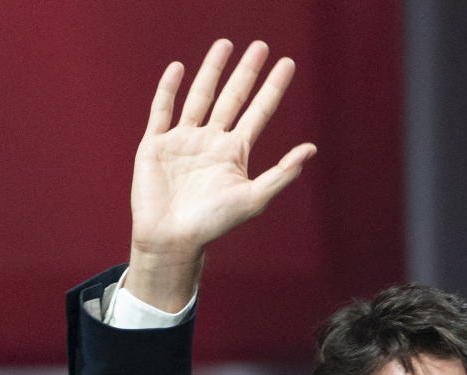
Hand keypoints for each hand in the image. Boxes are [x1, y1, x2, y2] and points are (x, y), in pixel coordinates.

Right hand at [126, 39, 316, 309]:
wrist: (172, 238)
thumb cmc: (214, 224)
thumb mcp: (253, 198)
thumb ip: (281, 173)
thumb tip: (311, 149)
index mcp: (234, 153)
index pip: (259, 112)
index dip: (273, 88)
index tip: (288, 63)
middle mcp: (211, 142)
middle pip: (232, 97)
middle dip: (246, 72)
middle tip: (260, 45)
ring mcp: (183, 141)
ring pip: (200, 96)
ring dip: (212, 71)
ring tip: (225, 44)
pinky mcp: (155, 144)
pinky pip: (162, 110)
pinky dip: (168, 89)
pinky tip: (178, 69)